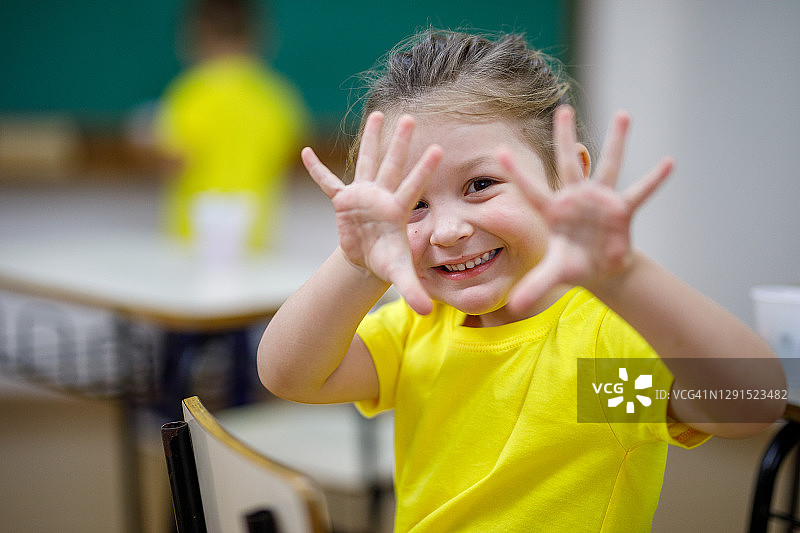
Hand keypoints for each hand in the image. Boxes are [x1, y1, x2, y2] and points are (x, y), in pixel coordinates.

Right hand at [301, 112, 441, 314]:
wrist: (368, 261)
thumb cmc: (388, 262)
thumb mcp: (399, 275)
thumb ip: (413, 290)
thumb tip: (426, 312)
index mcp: (398, 210)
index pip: (413, 186)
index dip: (423, 168)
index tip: (438, 149)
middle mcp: (383, 196)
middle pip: (392, 164)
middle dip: (401, 142)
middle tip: (411, 117)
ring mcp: (363, 196)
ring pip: (367, 162)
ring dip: (371, 139)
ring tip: (378, 114)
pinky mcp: (343, 201)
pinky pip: (328, 183)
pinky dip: (317, 170)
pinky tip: (305, 152)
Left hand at [498, 105, 673, 311]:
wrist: (600, 269)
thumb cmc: (573, 265)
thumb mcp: (554, 274)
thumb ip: (535, 285)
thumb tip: (513, 308)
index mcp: (554, 211)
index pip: (532, 189)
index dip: (517, 173)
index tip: (499, 151)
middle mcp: (575, 198)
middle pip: (568, 162)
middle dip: (564, 136)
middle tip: (563, 107)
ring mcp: (600, 200)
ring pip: (607, 165)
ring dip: (616, 141)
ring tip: (623, 114)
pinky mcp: (622, 209)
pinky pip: (639, 191)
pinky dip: (653, 179)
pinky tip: (668, 163)